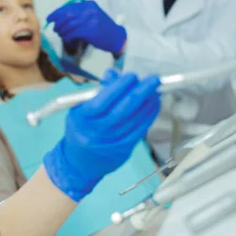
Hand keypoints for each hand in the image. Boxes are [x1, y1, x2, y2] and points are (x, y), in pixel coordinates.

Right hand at [43, 69, 160, 201]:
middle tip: (153, 79)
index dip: (119, 87)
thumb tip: (113, 74)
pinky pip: (140, 130)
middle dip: (141, 92)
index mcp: (82, 118)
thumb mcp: (80, 108)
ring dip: (148, 103)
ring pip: (134, 120)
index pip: (102, 101)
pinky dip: (149, 115)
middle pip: (122, 110)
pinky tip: (154, 104)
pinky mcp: (123, 149)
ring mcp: (111, 142)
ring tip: (156, 89)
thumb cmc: (81, 128)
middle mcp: (96, 131)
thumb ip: (97, 91)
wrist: (79, 162)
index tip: (132, 76)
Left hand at [47, 0, 126, 54]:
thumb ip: (79, 14)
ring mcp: (89, 20)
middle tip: (55, 28)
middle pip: (66, 15)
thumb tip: (60, 18)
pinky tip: (67, 39)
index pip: (68, 7)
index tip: (50, 18)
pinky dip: (67, 37)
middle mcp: (89, 10)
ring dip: (62, 31)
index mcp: (88, 4)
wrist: (117, 37)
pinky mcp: (89, 30)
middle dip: (58, 22)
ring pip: (68, 25)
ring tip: (60, 34)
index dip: (57, 13)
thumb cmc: (102, 28)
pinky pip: (72, 33)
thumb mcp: (92, 16)